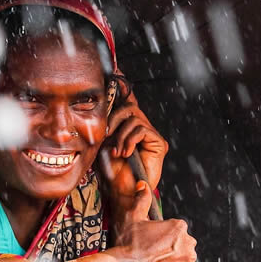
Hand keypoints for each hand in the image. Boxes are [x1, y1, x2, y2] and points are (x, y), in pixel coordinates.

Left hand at [100, 79, 167, 199]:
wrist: (120, 193)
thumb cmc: (109, 172)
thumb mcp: (101, 143)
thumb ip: (104, 124)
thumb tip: (101, 101)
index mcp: (128, 127)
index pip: (127, 102)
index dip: (123, 85)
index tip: (116, 68)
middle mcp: (142, 129)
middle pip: (129, 107)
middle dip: (114, 119)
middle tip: (107, 136)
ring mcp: (151, 136)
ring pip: (134, 118)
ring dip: (120, 136)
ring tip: (117, 152)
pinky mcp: (159, 144)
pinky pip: (142, 129)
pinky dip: (129, 140)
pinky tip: (125, 153)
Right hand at [112, 181, 197, 261]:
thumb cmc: (128, 245)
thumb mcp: (132, 218)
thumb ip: (142, 200)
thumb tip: (143, 185)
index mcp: (178, 226)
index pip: (178, 234)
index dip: (166, 242)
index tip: (155, 247)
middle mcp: (188, 241)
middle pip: (185, 247)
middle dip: (174, 253)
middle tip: (156, 259)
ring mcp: (190, 259)